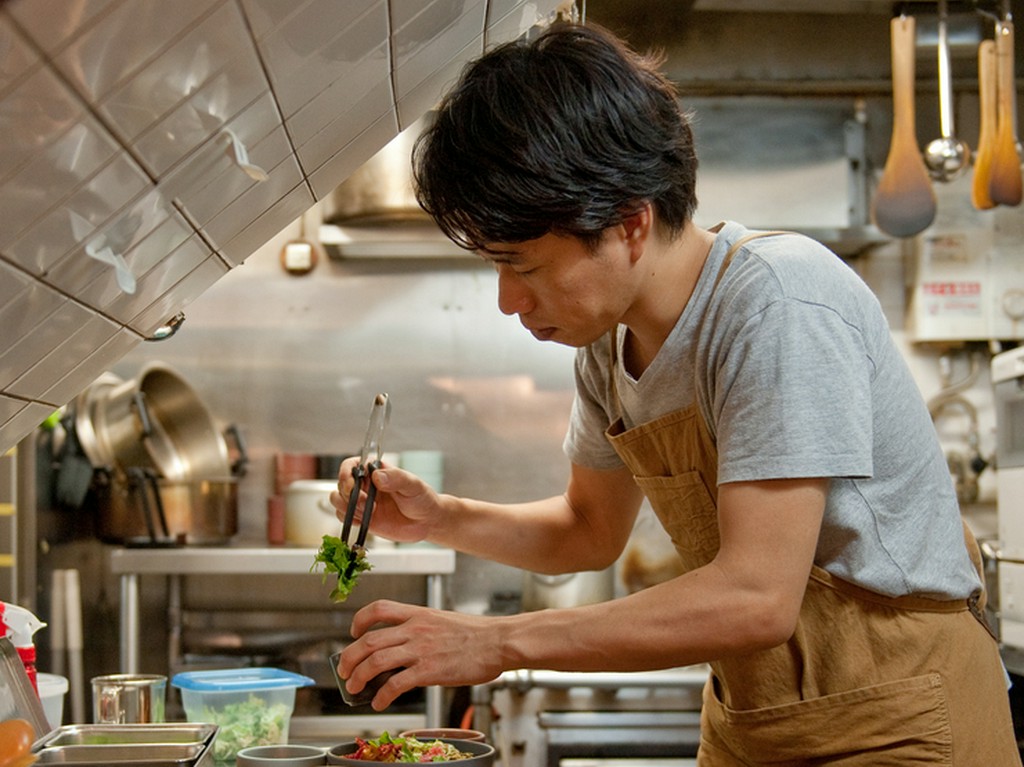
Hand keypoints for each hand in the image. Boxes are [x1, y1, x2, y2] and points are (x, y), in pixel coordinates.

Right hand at [329, 457, 439, 543]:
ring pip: (337, 500)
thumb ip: (396, 478)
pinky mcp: (362, 517)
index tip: (353, 486)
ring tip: (366, 513)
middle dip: (348, 495)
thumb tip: (378, 476)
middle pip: (340, 484)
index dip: (346, 475)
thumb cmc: (422, 498)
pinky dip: (349, 520)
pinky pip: (344, 517)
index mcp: (375, 470)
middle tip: (365, 504)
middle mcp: (365, 484)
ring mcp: (362, 501)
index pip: (350, 466)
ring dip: (345, 507)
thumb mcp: (413, 485)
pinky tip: (364, 521)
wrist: (427, 522)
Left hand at [338, 600, 505, 709]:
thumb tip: (403, 651)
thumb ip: (421, 631)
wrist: (498, 642)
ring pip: (376, 661)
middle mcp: (415, 629)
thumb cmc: (477, 634)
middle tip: (344, 670)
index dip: (360, 620)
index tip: (354, 633)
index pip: (379, 608)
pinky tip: (380, 703)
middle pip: (369, 640)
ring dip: (358, 677)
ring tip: (354, 688)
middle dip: (349, 657)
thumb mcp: (443, 622)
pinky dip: (382, 696)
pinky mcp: (429, 671)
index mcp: (419, 614)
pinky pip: (396, 684)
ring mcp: (421, 649)